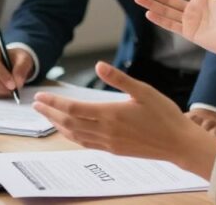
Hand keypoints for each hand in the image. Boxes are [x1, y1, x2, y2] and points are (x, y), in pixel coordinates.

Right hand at [0, 42, 33, 97]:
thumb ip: (22, 68)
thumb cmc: (16, 59)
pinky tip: (3, 90)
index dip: (2, 75)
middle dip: (1, 86)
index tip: (13, 85)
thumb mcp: (24, 59)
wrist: (11, 64)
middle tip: (13, 90)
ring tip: (10, 90)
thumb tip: (17, 82)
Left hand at [33, 62, 215, 178]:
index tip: (41, 97)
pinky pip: (86, 144)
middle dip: (50, 113)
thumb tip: (100, 65)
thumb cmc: (165, 115)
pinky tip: (69, 131)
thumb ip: (119, 79)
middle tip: (36, 105)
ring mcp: (109, 143)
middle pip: (69, 123)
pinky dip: (73, 136)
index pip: (73, 108)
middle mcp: (106, 131)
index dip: (55, 103)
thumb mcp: (144, 90)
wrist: (179, 143)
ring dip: (58, 125)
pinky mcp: (114, 150)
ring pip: (75, 135)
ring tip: (47, 116)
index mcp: (111, 114)